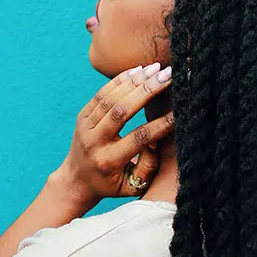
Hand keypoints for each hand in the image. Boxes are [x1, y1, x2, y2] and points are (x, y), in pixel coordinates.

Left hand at [53, 62, 173, 204]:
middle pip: (121, 111)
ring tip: (157, 69)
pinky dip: (120, 80)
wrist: (76, 180)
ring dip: (135, 81)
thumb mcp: (132, 186)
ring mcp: (85, 127)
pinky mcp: (82, 116)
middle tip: (168, 77)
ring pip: (110, 98)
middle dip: (147, 91)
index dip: (161, 124)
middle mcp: (94, 142)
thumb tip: (158, 139)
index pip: (138, 137)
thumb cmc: (111, 184)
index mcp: (108, 161)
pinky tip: (139, 70)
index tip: (180, 112)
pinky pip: (101, 93)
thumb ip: (148, 166)